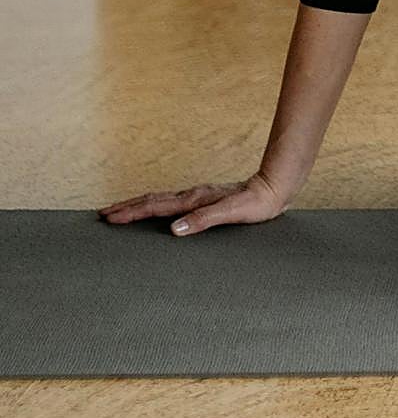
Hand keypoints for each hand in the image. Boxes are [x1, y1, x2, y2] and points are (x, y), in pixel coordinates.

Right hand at [97, 168, 291, 236]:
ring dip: (138, 205)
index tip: (109, 217)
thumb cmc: (255, 204)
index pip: (155, 206)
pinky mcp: (203, 201)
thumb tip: (173, 229)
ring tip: (121, 211)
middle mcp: (192, 196)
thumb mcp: (231, 213)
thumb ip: (203, 220)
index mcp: (194, 200)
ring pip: (160, 200)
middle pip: (152, 200)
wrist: (274, 187)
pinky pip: (171, 204)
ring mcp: (197, 197)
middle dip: (126, 207)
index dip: (131, 212)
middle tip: (103, 213)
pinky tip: (156, 213)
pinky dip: (155, 207)